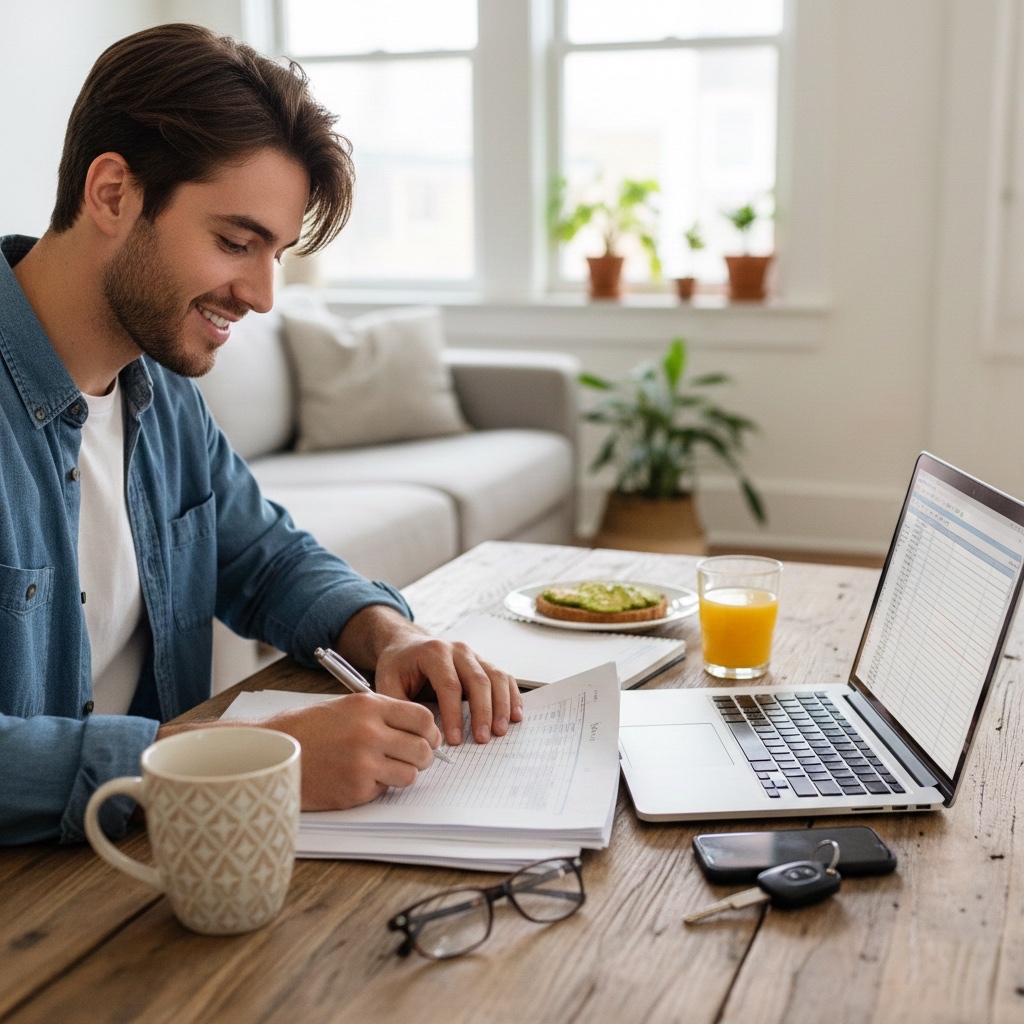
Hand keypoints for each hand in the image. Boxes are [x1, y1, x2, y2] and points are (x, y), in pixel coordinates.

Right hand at [263, 692, 441, 808]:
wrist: (271, 751)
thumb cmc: (308, 728)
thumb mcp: (347, 706)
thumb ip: (383, 714)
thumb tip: (421, 729)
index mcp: (369, 707)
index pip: (423, 718)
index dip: (430, 730)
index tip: (427, 737)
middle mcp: (370, 733)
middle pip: (423, 749)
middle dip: (422, 756)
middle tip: (412, 758)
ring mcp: (363, 763)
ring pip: (410, 774)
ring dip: (403, 774)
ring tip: (385, 769)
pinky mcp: (355, 790)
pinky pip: (384, 790)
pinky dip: (376, 787)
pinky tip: (357, 777)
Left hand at [338, 608, 522, 746]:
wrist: (406, 646)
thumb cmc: (397, 666)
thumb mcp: (387, 683)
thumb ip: (400, 708)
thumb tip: (420, 735)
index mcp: (434, 652)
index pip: (449, 684)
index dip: (454, 714)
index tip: (455, 740)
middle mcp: (458, 650)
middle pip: (478, 680)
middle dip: (482, 712)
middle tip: (483, 739)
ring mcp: (474, 655)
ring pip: (495, 677)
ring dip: (502, 705)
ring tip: (501, 731)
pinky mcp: (483, 663)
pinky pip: (503, 677)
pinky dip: (511, 696)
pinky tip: (515, 716)